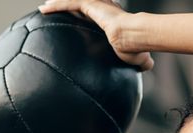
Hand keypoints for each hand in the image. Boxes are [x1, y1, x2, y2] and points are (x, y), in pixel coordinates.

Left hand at [38, 0, 154, 70]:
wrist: (134, 37)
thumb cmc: (137, 48)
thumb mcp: (138, 56)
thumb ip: (141, 60)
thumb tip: (148, 65)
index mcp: (113, 20)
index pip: (96, 16)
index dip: (84, 17)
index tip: (77, 21)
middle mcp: (105, 9)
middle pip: (82, 5)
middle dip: (68, 7)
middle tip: (54, 10)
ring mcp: (98, 6)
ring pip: (73, 2)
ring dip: (58, 4)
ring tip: (44, 8)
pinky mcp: (92, 4)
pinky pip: (70, 3)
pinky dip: (57, 5)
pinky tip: (44, 8)